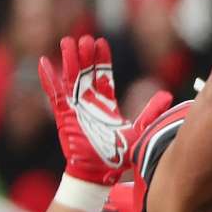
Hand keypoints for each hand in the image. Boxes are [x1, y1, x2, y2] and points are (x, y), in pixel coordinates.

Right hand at [39, 36, 171, 185]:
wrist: (98, 174)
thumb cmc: (116, 155)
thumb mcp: (138, 130)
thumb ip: (151, 111)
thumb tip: (167, 94)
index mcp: (106, 105)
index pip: (103, 77)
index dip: (102, 60)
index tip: (102, 43)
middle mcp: (89, 104)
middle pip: (86, 74)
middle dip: (86, 56)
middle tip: (86, 38)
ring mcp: (75, 109)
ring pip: (70, 79)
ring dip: (69, 61)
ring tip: (68, 41)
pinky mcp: (63, 117)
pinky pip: (55, 95)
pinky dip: (49, 79)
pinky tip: (44, 63)